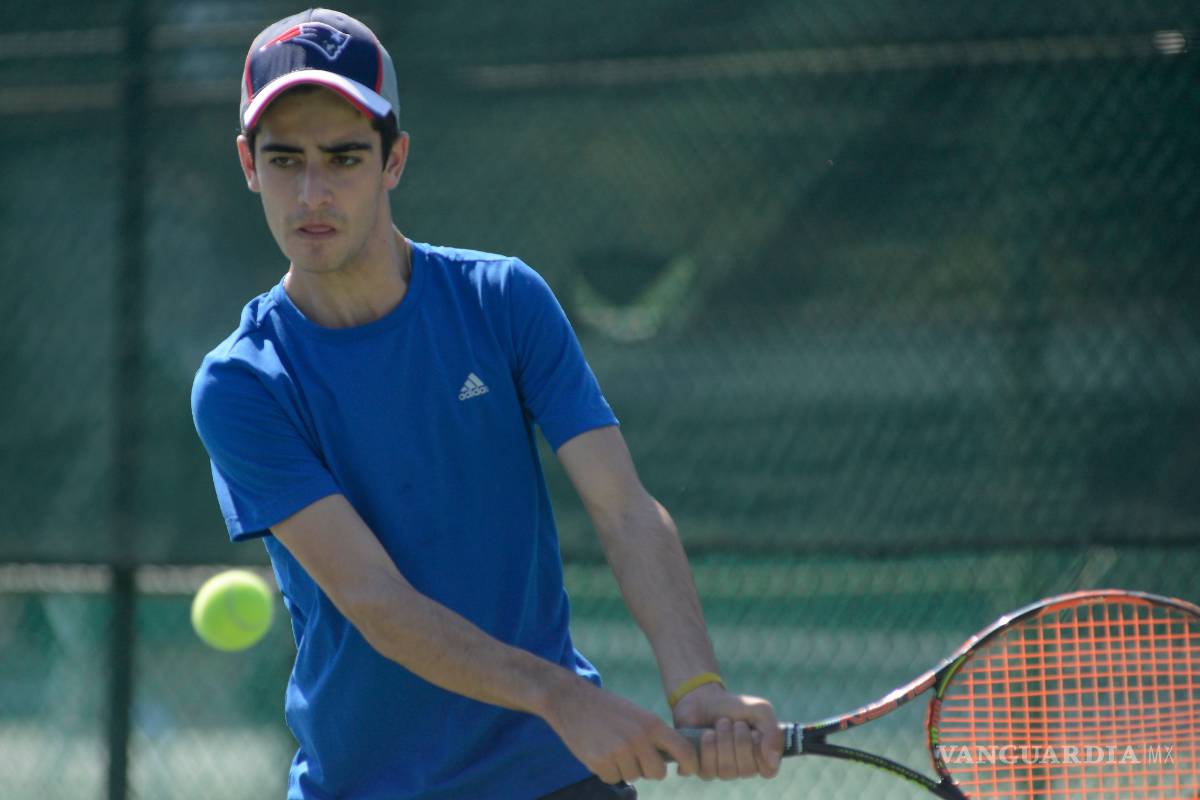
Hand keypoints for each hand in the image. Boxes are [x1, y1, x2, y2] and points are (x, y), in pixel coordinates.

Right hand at [542, 674, 700, 783]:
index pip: (683, 750)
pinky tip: (600, 751)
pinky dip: (608, 770)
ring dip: (625, 768)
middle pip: (657, 773)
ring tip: (613, 747)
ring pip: (633, 776)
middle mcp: (638, 739)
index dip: (691, 764)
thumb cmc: (608, 708)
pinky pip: (614, 778)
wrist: (572, 701)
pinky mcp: (601, 763)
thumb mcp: (637, 714)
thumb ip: (654, 735)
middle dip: (648, 769)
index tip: (689, 770)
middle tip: (635, 756)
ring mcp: (619, 752)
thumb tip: (673, 759)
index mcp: (652, 724)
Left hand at [671, 682, 782, 779]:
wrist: (705, 700)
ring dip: (723, 741)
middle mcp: (743, 768)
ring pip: (727, 771)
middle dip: (740, 740)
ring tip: (720, 724)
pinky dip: (707, 747)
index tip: (754, 733)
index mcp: (761, 757)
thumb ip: (773, 732)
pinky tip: (706, 733)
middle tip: (734, 722)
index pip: (768, 770)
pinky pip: (707, 771)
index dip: (760, 751)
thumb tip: (773, 760)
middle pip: (746, 770)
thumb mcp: (760, 710)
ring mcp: (722, 771)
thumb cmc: (735, 707)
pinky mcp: (702, 769)